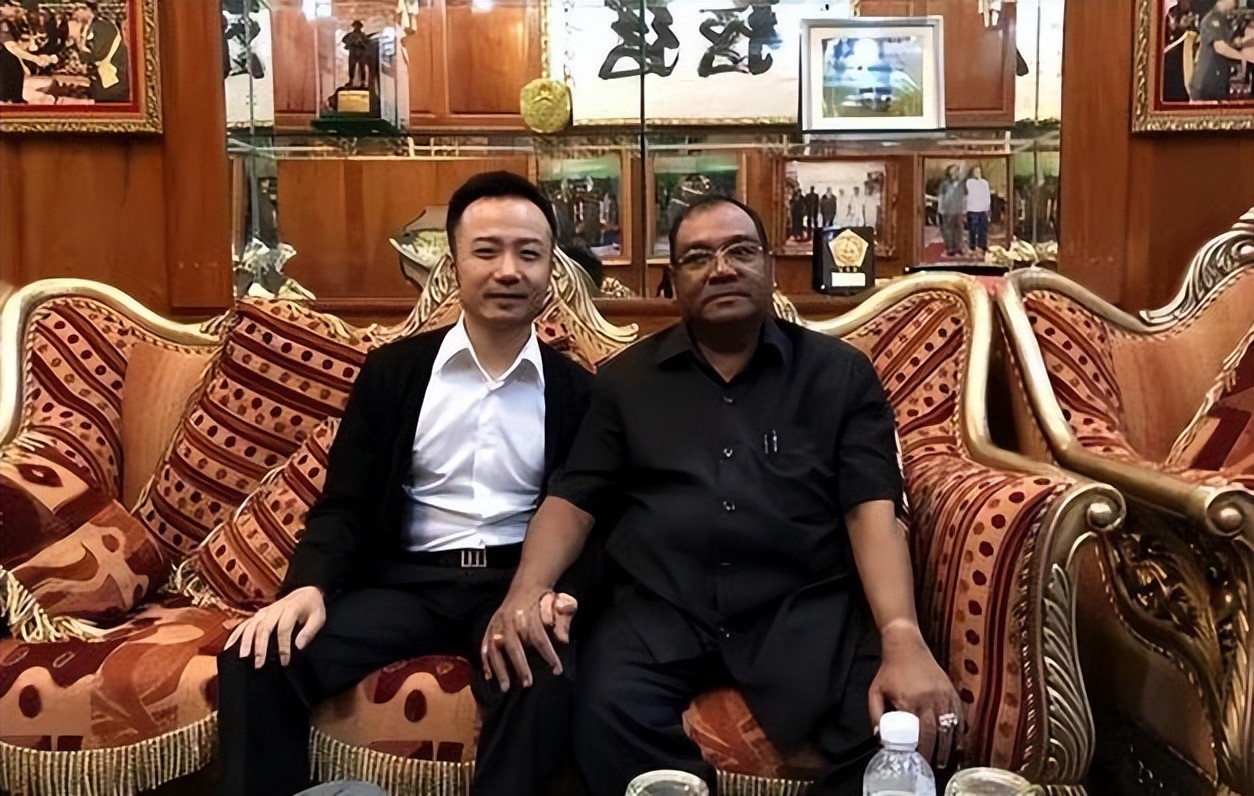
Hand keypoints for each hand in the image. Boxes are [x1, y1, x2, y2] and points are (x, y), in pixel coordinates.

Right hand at [224, 586, 325, 668]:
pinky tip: (229, 647)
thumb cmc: (313, 608)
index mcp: (291, 608)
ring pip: (252, 625)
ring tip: (243, 657)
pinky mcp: (258, 615)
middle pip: (264, 627)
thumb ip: (310, 631)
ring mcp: (264, 611)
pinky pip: (244, 624)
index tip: (284, 661)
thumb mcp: (319, 617)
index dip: (284, 645)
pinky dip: (236, 635)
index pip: (284, 628)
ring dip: (246, 641)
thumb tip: (299, 646)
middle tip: (259, 664)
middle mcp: (275, 609)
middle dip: (260, 646)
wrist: (304, 593)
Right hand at [480, 586, 577, 691]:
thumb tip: (564, 641)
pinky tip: (488, 676)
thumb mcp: (557, 604)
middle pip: (514, 646)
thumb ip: (562, 621)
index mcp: (527, 613)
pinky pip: (485, 646)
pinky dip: (485, 662)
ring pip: (495, 649)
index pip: (538, 637)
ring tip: (505, 688)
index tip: (557, 670)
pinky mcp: (490, 627)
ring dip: (500, 670)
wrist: (525, 585)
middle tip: (527, 684)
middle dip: (520, 667)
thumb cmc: (543, 599)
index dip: (548, 654)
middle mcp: (509, 620)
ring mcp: (497, 624)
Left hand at [868, 622, 962, 769]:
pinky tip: (956, 741)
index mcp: (911, 701)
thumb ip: (875, 715)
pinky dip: (960, 730)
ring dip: (952, 746)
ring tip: (948, 760)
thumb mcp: (875, 691)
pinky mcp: (953, 691)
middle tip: (936, 767)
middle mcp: (931, 699)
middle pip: (939, 734)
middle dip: (939, 754)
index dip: (923, 752)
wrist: (906, 645)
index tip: (920, 763)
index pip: (921, 734)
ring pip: (953, 727)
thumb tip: (880, 739)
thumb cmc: (889, 670)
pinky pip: (960, 715)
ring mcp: (945, 695)